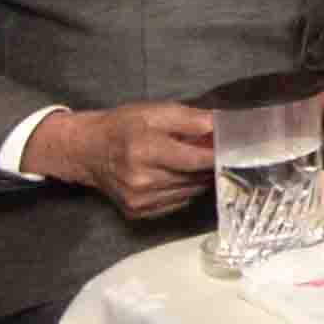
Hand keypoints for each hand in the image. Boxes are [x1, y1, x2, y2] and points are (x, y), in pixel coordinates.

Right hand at [32, 101, 216, 219]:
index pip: (197, 160)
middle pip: (195, 178)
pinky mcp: (137, 212)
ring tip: (193, 161)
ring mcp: (138, 200)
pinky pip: (177, 202)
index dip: (220, 155)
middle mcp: (141, 180)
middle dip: (209, 164)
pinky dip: (184, 190)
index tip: (236, 149)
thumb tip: (223, 126)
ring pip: (189, 192)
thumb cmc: (124, 127)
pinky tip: (177, 175)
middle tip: (214, 150)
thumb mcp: (158, 111)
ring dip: (198, 178)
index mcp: (146, 151)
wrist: (88, 150)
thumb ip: (193, 120)